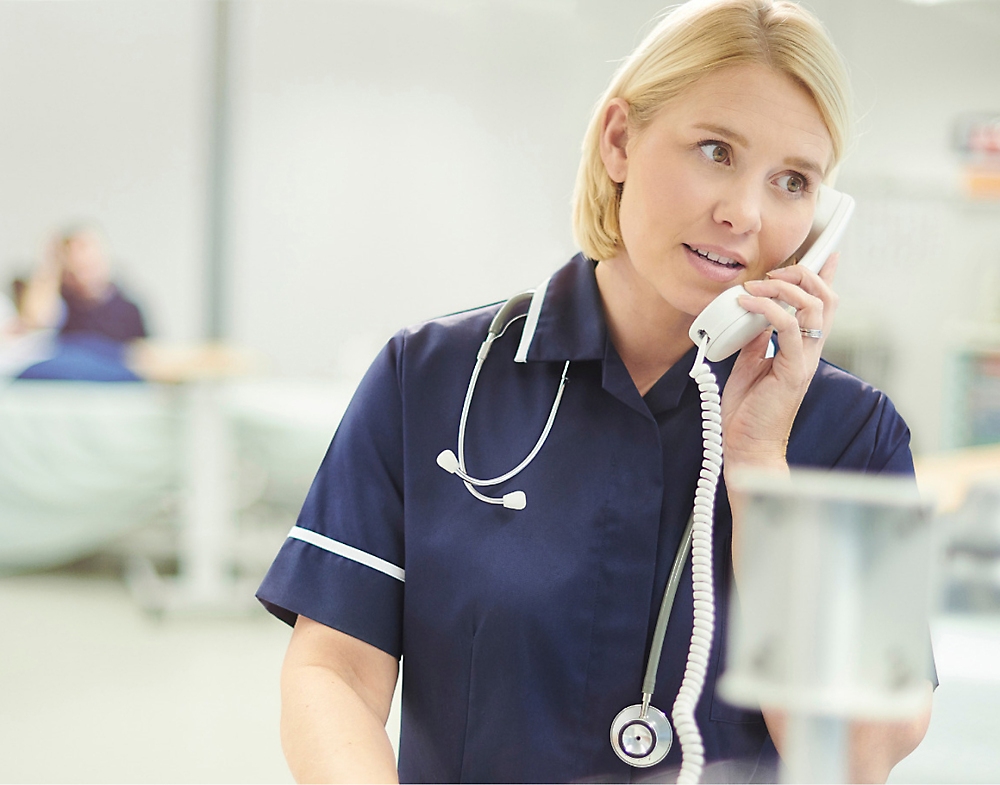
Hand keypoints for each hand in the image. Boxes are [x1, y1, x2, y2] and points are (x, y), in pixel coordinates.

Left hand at [720, 253, 839, 470]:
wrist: (747, 448)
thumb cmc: (748, 413)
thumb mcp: (748, 365)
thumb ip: (756, 340)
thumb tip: (753, 315)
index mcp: (801, 350)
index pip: (823, 307)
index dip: (825, 278)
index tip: (825, 255)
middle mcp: (809, 353)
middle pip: (826, 299)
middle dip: (803, 275)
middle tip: (772, 273)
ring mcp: (804, 362)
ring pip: (814, 308)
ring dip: (785, 288)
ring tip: (757, 287)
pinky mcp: (793, 371)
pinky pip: (789, 329)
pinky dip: (769, 309)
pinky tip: (748, 304)